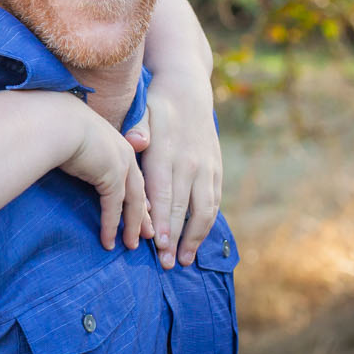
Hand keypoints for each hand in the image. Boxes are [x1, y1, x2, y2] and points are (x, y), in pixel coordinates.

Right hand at [57, 108, 148, 252]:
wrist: (55, 121)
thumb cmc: (55, 125)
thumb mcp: (73, 137)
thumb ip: (80, 150)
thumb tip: (69, 158)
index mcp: (116, 141)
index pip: (132, 173)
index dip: (138, 193)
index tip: (144, 210)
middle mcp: (124, 152)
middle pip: (139, 189)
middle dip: (143, 214)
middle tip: (146, 234)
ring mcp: (122, 164)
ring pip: (133, 202)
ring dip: (132, 226)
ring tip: (131, 245)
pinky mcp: (113, 177)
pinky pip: (114, 208)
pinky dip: (111, 227)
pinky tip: (108, 242)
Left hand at [142, 87, 222, 268]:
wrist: (189, 89)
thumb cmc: (156, 105)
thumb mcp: (142, 109)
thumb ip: (138, 128)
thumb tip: (137, 141)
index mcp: (168, 152)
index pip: (165, 192)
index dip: (164, 220)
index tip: (158, 244)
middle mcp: (190, 163)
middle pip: (184, 208)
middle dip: (175, 238)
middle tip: (166, 264)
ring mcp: (206, 167)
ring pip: (204, 210)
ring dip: (194, 238)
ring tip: (183, 260)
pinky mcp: (216, 169)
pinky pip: (213, 202)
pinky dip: (206, 224)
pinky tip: (197, 240)